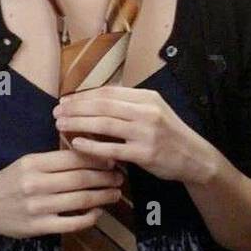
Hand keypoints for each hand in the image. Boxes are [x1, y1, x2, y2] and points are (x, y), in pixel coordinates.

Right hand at [0, 149, 123, 238]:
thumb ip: (55, 159)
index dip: (97, 159)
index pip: (73, 158)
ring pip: (80, 200)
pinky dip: (89, 218)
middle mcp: (36, 184)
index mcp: (34, 163)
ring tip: (115, 193)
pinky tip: (97, 212)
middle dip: (105, 178)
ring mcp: (38, 207)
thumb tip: (90, 153)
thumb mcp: (28, 162)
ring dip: (103, 196)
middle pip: (81, 179)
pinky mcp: (39, 227)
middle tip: (120, 177)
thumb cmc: (10, 181)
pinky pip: (72, 223)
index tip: (112, 160)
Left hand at [53, 86, 218, 184]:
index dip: (83, 96)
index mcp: (147, 97)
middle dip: (76, 108)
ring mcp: (146, 133)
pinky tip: (76, 144)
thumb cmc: (169, 134)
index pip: (108, 92)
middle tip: (56, 112)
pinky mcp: (144, 154)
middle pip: (103, 105)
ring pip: (104, 124)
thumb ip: (129, 104)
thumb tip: (96, 99)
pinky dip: (91, 146)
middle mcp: (146, 111)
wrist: (195, 157)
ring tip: (61, 125)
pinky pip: (112, 149)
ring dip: (79, 123)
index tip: (65, 100)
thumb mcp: (154, 110)